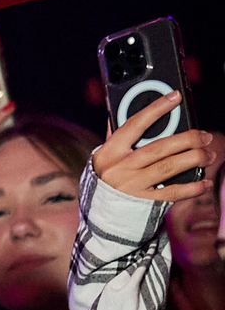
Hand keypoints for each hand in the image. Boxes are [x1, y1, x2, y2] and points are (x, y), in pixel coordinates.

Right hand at [92, 92, 218, 203]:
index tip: (175, 97)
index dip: (156, 109)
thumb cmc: (106, 177)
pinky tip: (205, 182)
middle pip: (160, 148)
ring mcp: (132, 186)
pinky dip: (192, 188)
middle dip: (188, 139)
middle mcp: (121, 168)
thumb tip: (124, 106)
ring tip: (209, 155)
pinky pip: (172, 193)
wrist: (99, 212)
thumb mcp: (105, 156)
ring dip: (194, 159)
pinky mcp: (143, 202)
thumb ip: (117, 134)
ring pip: (169, 167)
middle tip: (205, 136)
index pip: (135, 125)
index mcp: (110, 152)